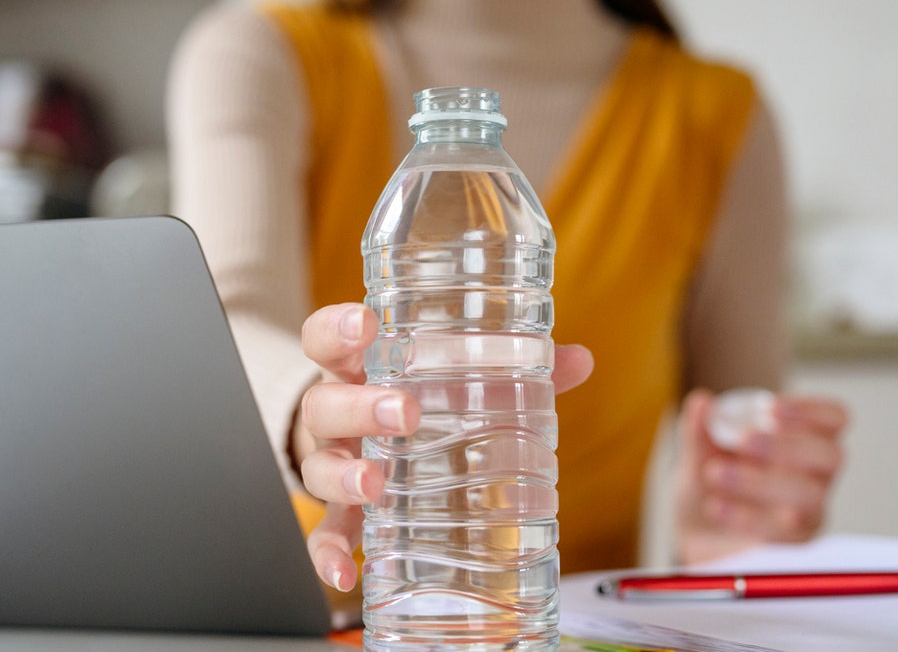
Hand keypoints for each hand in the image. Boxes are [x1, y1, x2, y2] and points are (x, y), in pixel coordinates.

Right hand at [297, 303, 592, 590]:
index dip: (339, 328)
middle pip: (324, 404)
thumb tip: (579, 359)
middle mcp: (336, 416)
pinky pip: (326, 536)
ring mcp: (333, 465)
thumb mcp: (447, 377)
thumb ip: (508, 368)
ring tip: (375, 486)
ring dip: (344, 477)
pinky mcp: (340, 514)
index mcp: (358, 370)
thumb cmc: (411, 400)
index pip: (327, 339)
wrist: (365, 444)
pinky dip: (329, 556)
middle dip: (360, 406)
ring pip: (319, 468)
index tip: (366, 323)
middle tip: (404, 412)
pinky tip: (346, 574)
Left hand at [675, 389, 847, 564]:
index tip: (769, 406)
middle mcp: (815, 478)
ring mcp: (808, 514)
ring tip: (715, 472)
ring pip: (808, 496)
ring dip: (760, 481)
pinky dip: (746, 517)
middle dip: (787, 445)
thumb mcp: (699, 455)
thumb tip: (702, 401)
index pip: (833, 419)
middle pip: (830, 456)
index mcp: (802, 443)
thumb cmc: (712, 486)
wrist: (697, 536)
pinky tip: (716, 507)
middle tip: (744, 439)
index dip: (810, 410)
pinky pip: (783, 534)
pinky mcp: (792, 548)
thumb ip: (701, 430)